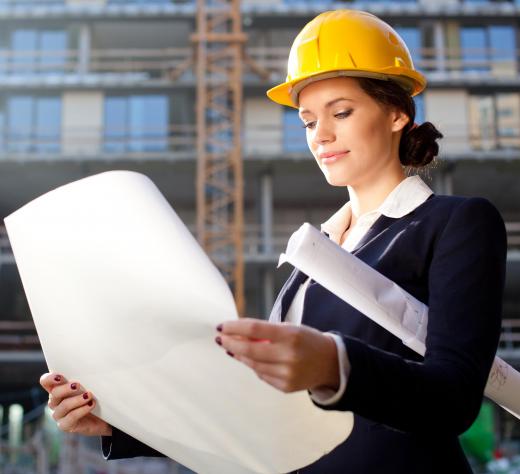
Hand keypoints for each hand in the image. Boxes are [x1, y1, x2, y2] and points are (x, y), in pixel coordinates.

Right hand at [40, 372, 111, 436]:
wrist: (102, 416)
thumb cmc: (93, 396)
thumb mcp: (89, 384)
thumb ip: (84, 376)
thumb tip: (91, 365)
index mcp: (57, 388)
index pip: (45, 381)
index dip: (49, 378)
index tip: (60, 377)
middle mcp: (55, 402)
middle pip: (54, 393)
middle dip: (66, 389)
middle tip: (78, 385)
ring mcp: (59, 415)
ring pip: (63, 406)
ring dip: (77, 400)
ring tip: (89, 395)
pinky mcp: (66, 425)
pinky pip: (71, 418)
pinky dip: (82, 410)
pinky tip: (91, 404)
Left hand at [215, 318, 338, 392]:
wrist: (330, 363)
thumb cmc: (307, 340)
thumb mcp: (289, 328)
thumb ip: (265, 332)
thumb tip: (235, 334)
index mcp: (290, 335)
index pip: (254, 329)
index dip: (234, 327)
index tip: (222, 326)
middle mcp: (288, 355)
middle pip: (249, 349)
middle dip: (231, 343)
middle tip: (221, 339)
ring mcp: (287, 373)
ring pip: (253, 364)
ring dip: (239, 355)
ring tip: (232, 348)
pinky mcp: (285, 387)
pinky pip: (262, 375)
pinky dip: (254, 366)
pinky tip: (251, 359)